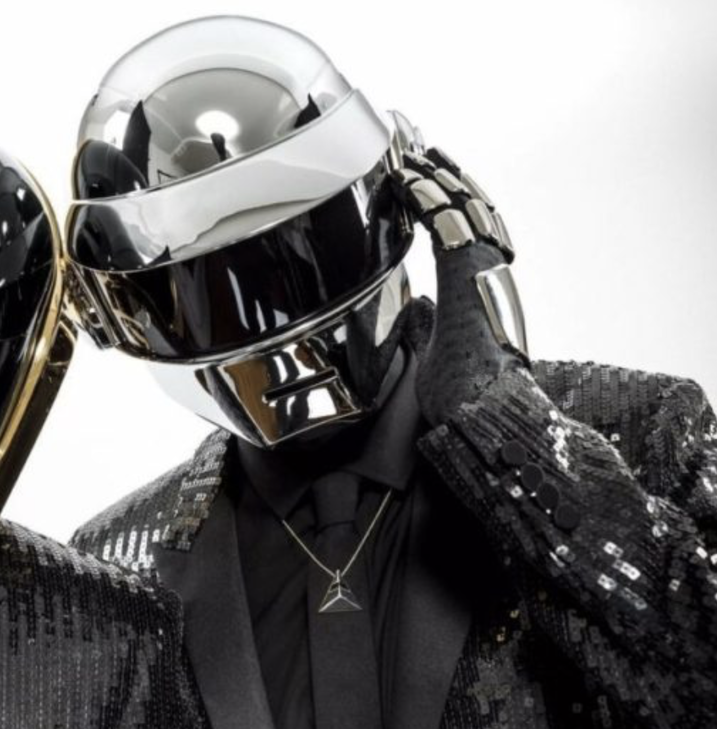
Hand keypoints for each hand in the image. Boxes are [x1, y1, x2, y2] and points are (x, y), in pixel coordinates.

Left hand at [387, 112, 528, 424]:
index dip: (449, 199)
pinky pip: (447, 221)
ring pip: (462, 206)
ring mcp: (483, 271)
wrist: (483, 417)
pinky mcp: (469, 274)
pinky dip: (425, 194)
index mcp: (481, 288)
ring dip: (433, 174)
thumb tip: (414, 306)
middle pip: (471, 206)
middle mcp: (489, 273)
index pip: (469, 229)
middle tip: (420, 146)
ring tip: (408, 149)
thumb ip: (425, 323)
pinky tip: (405, 177)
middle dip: (445, 173)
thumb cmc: (463, 397)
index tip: (428, 177)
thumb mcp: (434, 351)